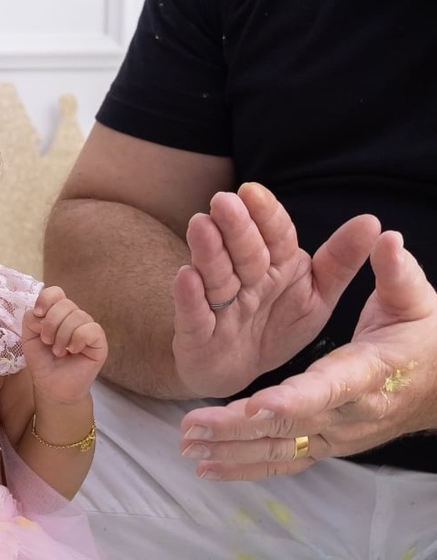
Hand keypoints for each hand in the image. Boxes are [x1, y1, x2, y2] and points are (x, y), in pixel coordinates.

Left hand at [22, 286, 107, 405]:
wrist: (52, 387)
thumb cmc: (43, 362)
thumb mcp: (28, 338)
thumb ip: (31, 319)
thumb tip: (42, 312)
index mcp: (58, 314)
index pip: (56, 292)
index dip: (46, 299)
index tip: (38, 314)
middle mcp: (75, 317)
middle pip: (65, 304)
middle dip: (51, 324)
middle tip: (47, 342)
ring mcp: (88, 328)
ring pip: (77, 316)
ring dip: (62, 336)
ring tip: (58, 352)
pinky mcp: (99, 342)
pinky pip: (91, 329)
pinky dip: (78, 339)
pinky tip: (73, 351)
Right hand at [171, 182, 379, 397]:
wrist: (239, 368)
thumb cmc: (278, 324)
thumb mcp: (317, 295)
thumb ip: (340, 260)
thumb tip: (372, 221)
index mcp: (276, 265)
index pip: (274, 235)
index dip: (265, 214)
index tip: (253, 191)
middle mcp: (245, 279)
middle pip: (242, 250)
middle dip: (235, 227)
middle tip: (224, 201)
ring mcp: (219, 305)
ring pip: (215, 274)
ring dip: (208, 251)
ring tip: (201, 225)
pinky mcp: (197, 334)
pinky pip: (194, 314)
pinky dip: (190, 296)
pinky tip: (187, 276)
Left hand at [180, 232, 436, 477]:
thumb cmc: (421, 340)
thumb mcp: (415, 301)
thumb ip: (396, 271)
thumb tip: (383, 236)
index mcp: (368, 373)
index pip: (329, 387)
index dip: (293, 399)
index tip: (257, 403)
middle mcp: (348, 413)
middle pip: (289, 425)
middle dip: (238, 427)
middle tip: (193, 425)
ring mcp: (334, 436)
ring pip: (277, 449)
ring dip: (230, 451)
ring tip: (188, 446)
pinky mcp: (323, 447)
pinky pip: (280, 462)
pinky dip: (243, 468)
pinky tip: (207, 468)